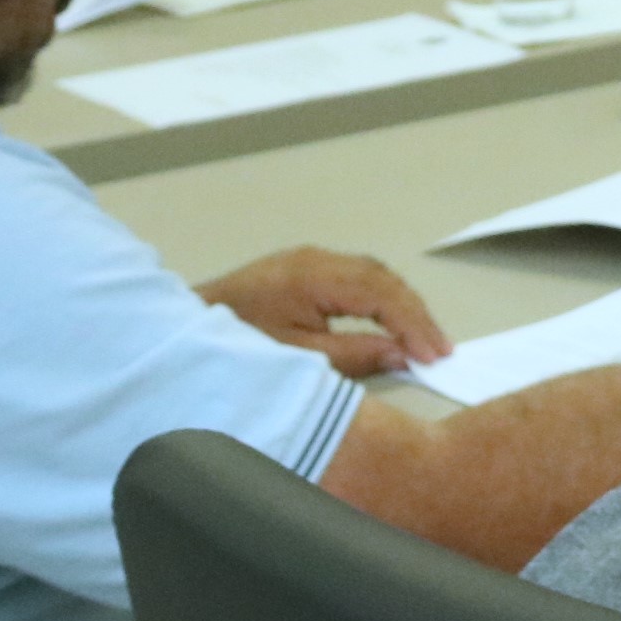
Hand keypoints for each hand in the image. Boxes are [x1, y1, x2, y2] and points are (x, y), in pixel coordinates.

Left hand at [199, 247, 453, 378]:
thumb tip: (404, 355)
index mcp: (312, 278)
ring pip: (374, 275)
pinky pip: (357, 277)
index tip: (435, 356)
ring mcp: (309, 260)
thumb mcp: (298, 360)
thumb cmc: (235, 345)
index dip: (413, 325)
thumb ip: (355, 356)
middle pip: (383, 279)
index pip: (381, 295)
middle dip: (416, 315)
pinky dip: (382, 300)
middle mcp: (315, 259)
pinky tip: (392, 324)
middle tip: (441, 351)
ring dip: (402, 306)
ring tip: (424, 341)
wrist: (180, 328)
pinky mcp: (303, 268)